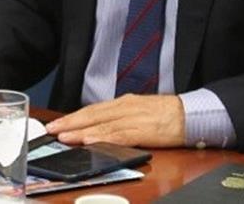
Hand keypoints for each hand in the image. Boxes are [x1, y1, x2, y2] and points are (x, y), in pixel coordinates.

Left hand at [45, 94, 185, 147]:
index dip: (73, 117)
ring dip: (81, 131)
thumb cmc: (166, 115)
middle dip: (70, 123)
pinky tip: (90, 141)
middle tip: (51, 130)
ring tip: (64, 137)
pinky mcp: (143, 130)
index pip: (93, 110)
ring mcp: (134, 118)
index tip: (56, 124)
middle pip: (92, 115)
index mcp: (123, 103)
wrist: (192, 114)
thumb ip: (119, 119)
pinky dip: (103, 137)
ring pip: (102, 125)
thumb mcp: (139, 112)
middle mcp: (125, 107)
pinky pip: (120, 135)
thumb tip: (99, 129)